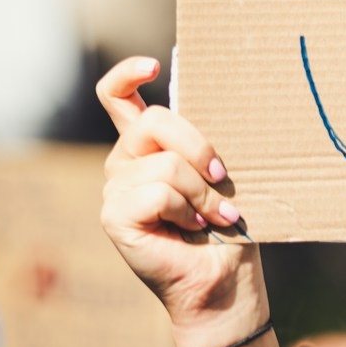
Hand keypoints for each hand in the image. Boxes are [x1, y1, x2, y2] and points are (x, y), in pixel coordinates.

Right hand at [97, 57, 264, 346]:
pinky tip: (194, 227)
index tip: (153, 65)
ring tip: (215, 215)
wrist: (224, 281)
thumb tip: (232, 104)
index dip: (128, 75)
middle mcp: (125, 162)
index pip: (117, 96)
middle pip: (154, 122)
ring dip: (202, 191)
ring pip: (164, 163)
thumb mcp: (222, 172)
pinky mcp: (114, 216)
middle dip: (199, 147)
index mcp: (148, 146)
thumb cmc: (230, 224)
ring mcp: (115, 189)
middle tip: (224, 177)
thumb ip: (207, 141)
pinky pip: (156, 192)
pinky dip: (186, 209)